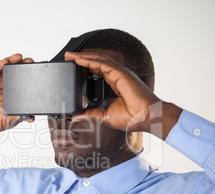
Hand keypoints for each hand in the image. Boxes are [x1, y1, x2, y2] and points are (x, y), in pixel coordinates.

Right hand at [0, 54, 33, 142]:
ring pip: (5, 67)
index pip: (24, 81)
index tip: (41, 71)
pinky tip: (4, 62)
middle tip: (30, 61)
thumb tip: (31, 118)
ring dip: (12, 61)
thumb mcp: (7, 122)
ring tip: (19, 57)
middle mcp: (6, 84)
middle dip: (24, 64)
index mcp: (14, 93)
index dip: (32, 75)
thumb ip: (18, 119)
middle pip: (16, 71)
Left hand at [65, 52, 181, 139]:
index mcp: (116, 83)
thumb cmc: (133, 118)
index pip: (98, 70)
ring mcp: (120, 73)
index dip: (85, 66)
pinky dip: (89, 60)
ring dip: (83, 56)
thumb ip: (91, 114)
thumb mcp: (105, 116)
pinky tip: (78, 60)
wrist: (147, 118)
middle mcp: (118, 75)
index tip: (73, 65)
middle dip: (81, 58)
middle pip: (96, 61)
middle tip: (67, 56)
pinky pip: (101, 63)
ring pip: (98, 59)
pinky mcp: (120, 73)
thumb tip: (76, 116)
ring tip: (69, 55)